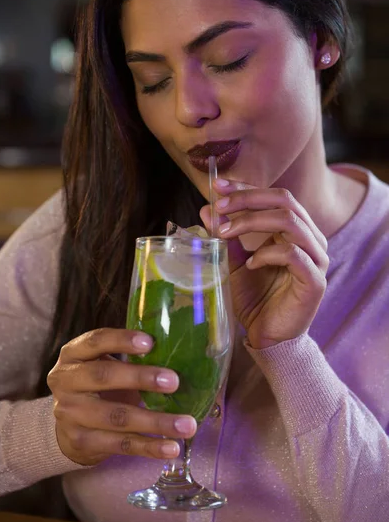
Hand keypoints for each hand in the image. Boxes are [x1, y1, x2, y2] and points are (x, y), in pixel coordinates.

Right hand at [47, 329, 196, 465]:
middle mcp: (65, 381)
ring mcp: (70, 414)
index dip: (122, 340)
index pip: (95, 341)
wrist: (64, 424)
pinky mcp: (81, 442)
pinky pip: (120, 445)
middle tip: (174, 381)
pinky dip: (149, 447)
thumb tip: (175, 352)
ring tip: (186, 425)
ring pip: (117, 417)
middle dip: (140, 378)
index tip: (150, 343)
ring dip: (155, 422)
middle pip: (104, 377)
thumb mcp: (100, 362)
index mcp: (73, 354)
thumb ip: (128, 356)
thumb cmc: (95, 384)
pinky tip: (171, 448)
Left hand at [200, 180, 328, 349]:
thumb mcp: (233, 261)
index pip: (274, 196)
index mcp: (295, 229)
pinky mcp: (315, 280)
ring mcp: (316, 258)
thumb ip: (225, 236)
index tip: (217, 186)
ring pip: (290, 221)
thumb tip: (206, 209)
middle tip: (219, 207)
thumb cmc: (254, 297)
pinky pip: (294, 254)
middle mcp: (311, 238)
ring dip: (253, 221)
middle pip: (284, 200)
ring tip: (226, 233)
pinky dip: (267, 254)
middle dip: (248, 199)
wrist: (268, 335)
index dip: (246, 187)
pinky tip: (250, 263)